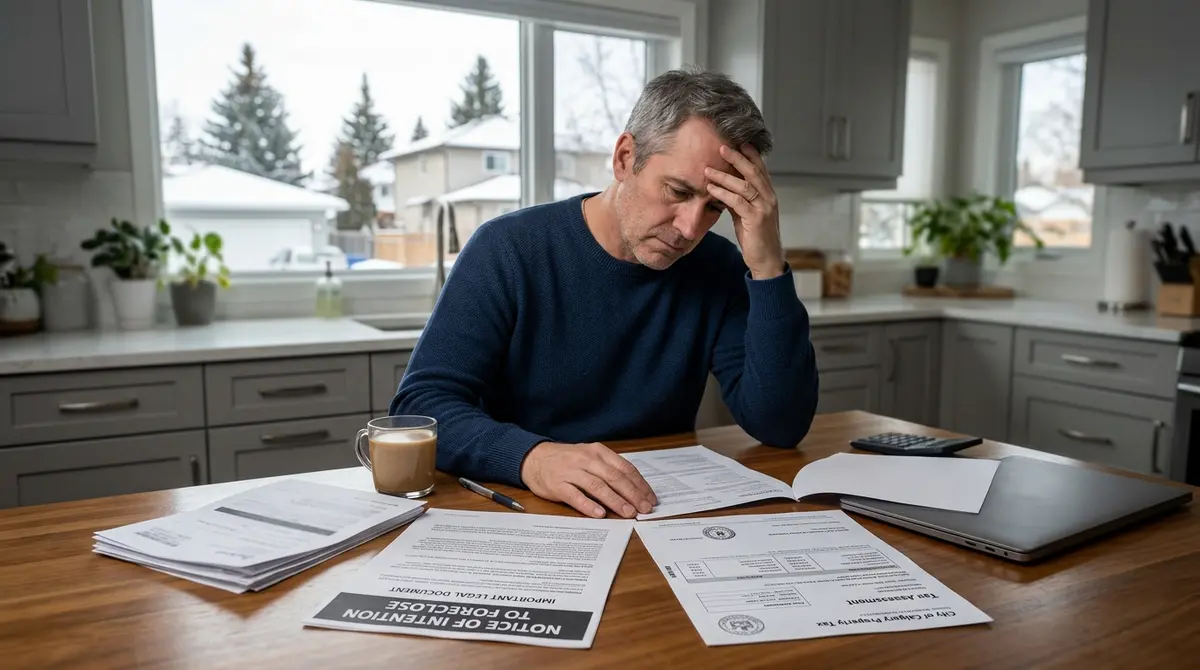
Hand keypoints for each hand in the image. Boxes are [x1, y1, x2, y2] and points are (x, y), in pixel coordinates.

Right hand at [520, 442, 656, 518]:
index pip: (624, 468)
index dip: (639, 484)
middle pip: (614, 477)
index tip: (650, 498)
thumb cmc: (567, 460)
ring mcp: (571, 472)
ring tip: (628, 513)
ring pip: (598, 486)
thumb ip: (609, 469)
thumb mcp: (590, 457)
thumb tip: (634, 489)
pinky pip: (575, 496)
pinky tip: (600, 514)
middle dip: (632, 494)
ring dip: (615, 501)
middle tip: (644, 509)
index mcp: (598, 452)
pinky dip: (589, 505)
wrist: (534, 458)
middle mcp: (586, 460)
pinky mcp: (557, 485)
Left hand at [705, 144, 783, 279]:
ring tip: (708, 169)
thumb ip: (739, 200)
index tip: (737, 142)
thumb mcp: (746, 215)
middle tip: (722, 146)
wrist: (767, 260)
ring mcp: (764, 208)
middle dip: (737, 158)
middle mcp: (769, 198)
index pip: (760, 169)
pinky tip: (711, 189)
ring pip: (745, 185)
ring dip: (725, 175)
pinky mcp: (756, 219)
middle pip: (753, 172)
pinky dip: (723, 193)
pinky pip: (738, 202)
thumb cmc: (756, 238)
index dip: (749, 155)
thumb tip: (724, 187)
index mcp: (768, 195)